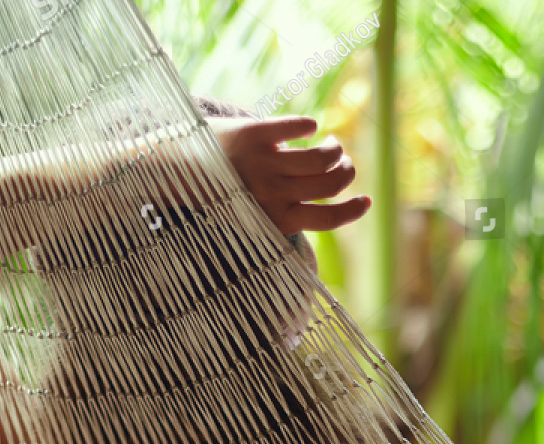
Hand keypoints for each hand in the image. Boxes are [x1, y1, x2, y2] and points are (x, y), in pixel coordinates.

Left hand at [209, 115, 370, 234]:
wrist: (177, 168)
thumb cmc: (223, 194)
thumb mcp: (255, 216)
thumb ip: (287, 212)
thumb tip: (328, 203)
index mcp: (275, 219)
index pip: (328, 218)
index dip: (354, 209)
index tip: (366, 200)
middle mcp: (272, 194)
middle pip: (331, 183)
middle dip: (347, 171)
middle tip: (344, 163)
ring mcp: (262, 163)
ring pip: (321, 157)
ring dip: (335, 148)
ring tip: (332, 143)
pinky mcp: (253, 134)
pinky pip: (295, 126)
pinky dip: (309, 126)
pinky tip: (310, 127)